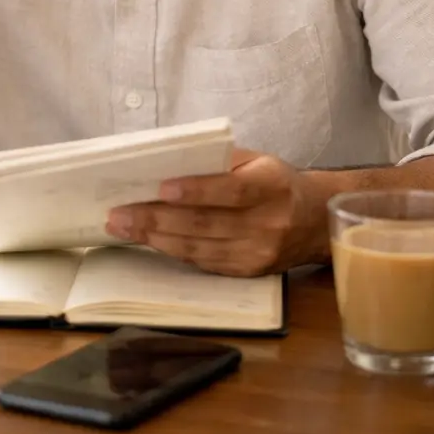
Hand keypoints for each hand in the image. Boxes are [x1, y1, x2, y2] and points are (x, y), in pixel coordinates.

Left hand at [104, 149, 331, 276]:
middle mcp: (267, 224)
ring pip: (199, 249)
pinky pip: (203, 263)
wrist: (315, 221)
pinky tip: (148, 241)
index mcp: (272, 187)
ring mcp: (258, 253)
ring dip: (155, 239)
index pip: (231, 191)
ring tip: (123, 228)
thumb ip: (218, 161)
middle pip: (206, 224)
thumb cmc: (276, 182)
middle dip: (156, 219)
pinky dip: (172, 251)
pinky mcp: (248, 272)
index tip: (161, 187)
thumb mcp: (257, 160)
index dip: (196, 191)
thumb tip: (166, 162)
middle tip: (119, 213)